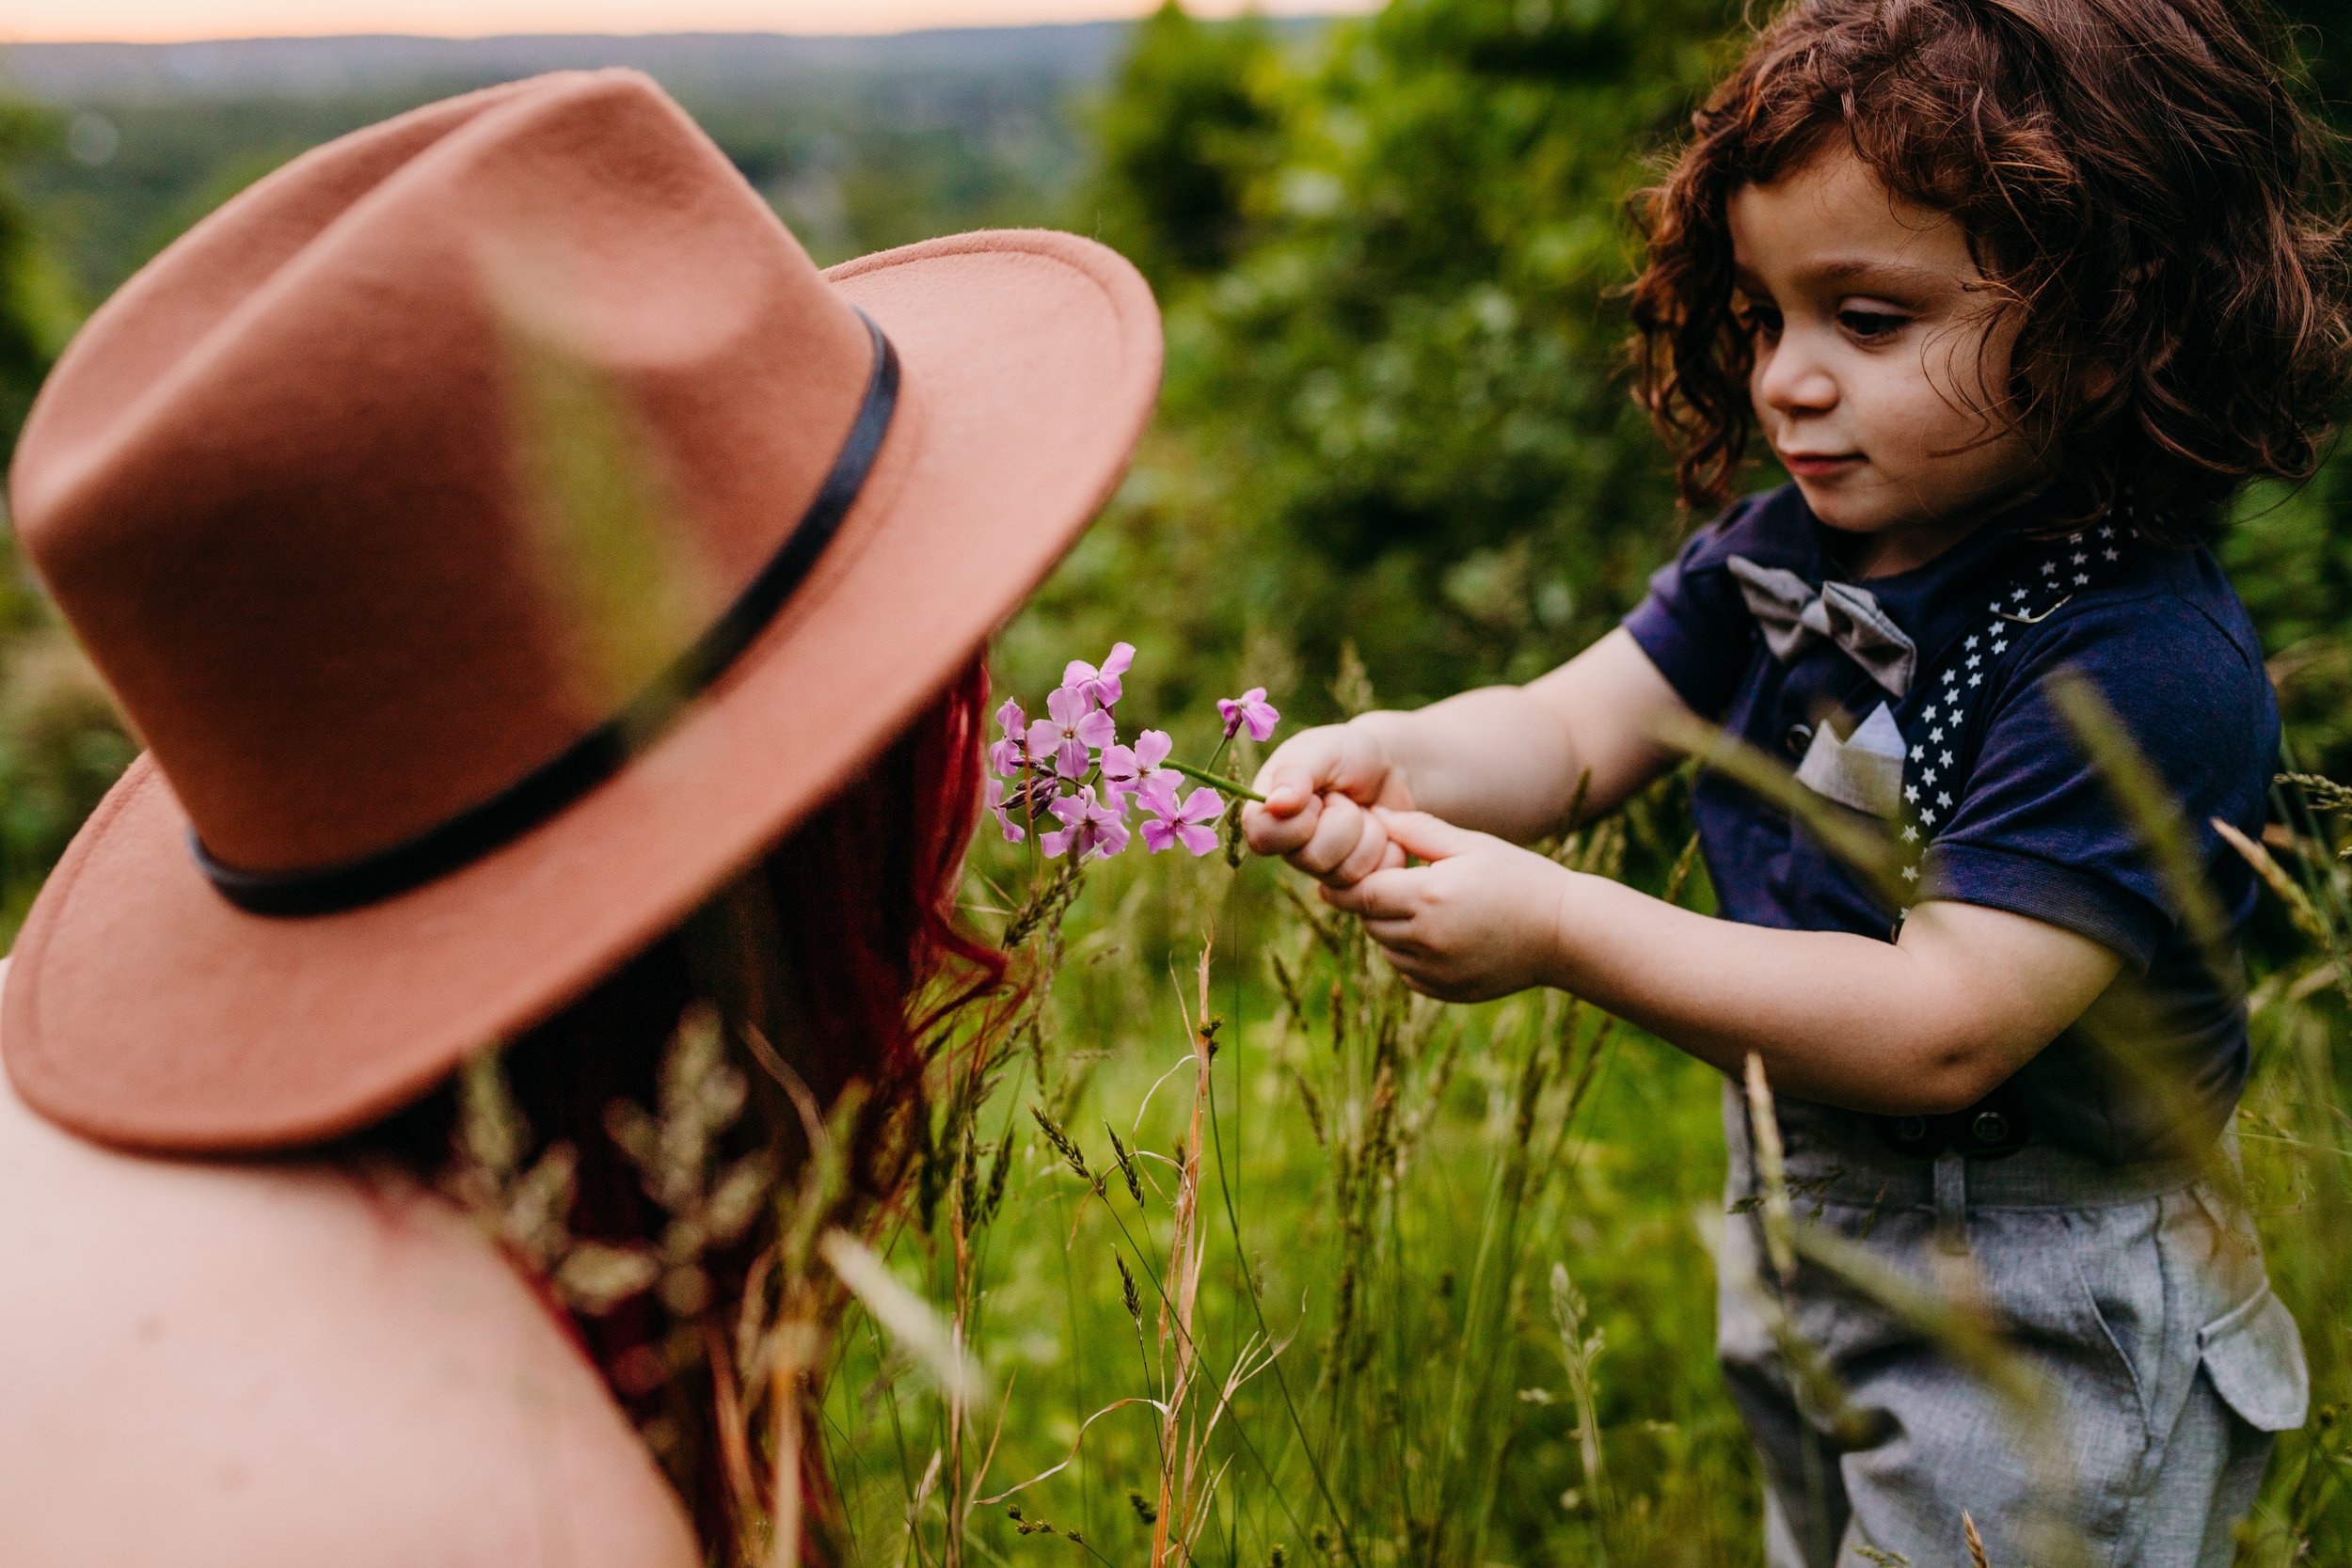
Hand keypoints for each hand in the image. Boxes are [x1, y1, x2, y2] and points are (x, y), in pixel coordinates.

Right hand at [1240, 721, 1414, 886]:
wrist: (1392, 768)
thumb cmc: (1348, 753)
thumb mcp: (1321, 749)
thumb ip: (1295, 773)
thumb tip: (1274, 805)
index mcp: (1267, 813)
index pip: (1263, 838)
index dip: (1298, 821)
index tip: (1317, 796)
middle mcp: (1289, 846)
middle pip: (1311, 859)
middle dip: (1344, 822)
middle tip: (1346, 799)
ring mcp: (1322, 868)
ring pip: (1345, 873)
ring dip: (1368, 834)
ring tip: (1366, 812)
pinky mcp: (1353, 881)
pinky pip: (1373, 881)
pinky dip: (1388, 850)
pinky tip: (1383, 830)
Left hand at [1319, 808, 1572, 1002]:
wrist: (1565, 933)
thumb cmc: (1520, 878)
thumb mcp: (1472, 845)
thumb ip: (1419, 831)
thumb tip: (1375, 815)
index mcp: (1429, 897)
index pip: (1361, 893)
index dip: (1346, 883)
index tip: (1338, 874)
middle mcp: (1426, 940)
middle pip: (1369, 921)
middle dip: (1373, 902)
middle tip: (1394, 883)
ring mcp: (1436, 972)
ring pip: (1386, 948)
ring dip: (1391, 929)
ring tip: (1425, 906)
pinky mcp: (1446, 991)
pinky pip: (1407, 972)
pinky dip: (1411, 955)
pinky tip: (1442, 934)